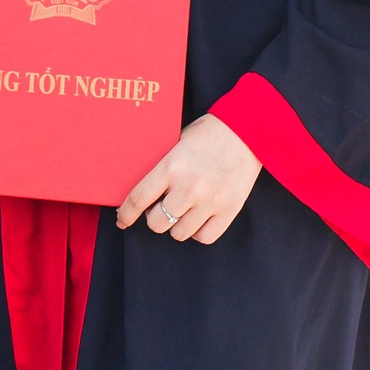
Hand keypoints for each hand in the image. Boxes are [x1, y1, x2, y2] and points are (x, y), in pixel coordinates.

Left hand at [116, 113, 261, 244]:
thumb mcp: (177, 141)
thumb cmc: (208, 133)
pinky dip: (197, 231)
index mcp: (172, 166)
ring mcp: (210, 201)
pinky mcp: (229, 211)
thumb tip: (140, 187)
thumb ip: (162, 165)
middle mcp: (189, 187)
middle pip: (157, 222)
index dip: (126, 213)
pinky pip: (204, 237)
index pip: (139, 199)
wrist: (247, 132)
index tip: (122, 219)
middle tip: (159, 208)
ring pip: (179, 232)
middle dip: (153, 218)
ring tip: (181, 210)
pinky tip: (198, 217)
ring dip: (176, 224)